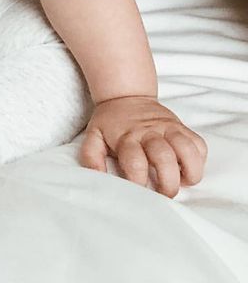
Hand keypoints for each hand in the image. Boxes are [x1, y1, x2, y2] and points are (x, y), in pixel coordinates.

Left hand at [79, 95, 207, 197]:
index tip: (137, 193)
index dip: (138, 182)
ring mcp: (168, 128)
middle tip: (163, 195)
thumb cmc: (111, 123)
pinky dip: (198, 161)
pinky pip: (199, 144)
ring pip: (188, 150)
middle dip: (167, 183)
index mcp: (127, 137)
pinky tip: (187, 169)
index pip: (135, 162)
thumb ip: (91, 157)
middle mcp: (149, 132)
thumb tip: (98, 179)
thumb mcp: (94, 136)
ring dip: (189, 173)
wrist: (126, 95)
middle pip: (164, 158)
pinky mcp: (181, 127)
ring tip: (180, 183)